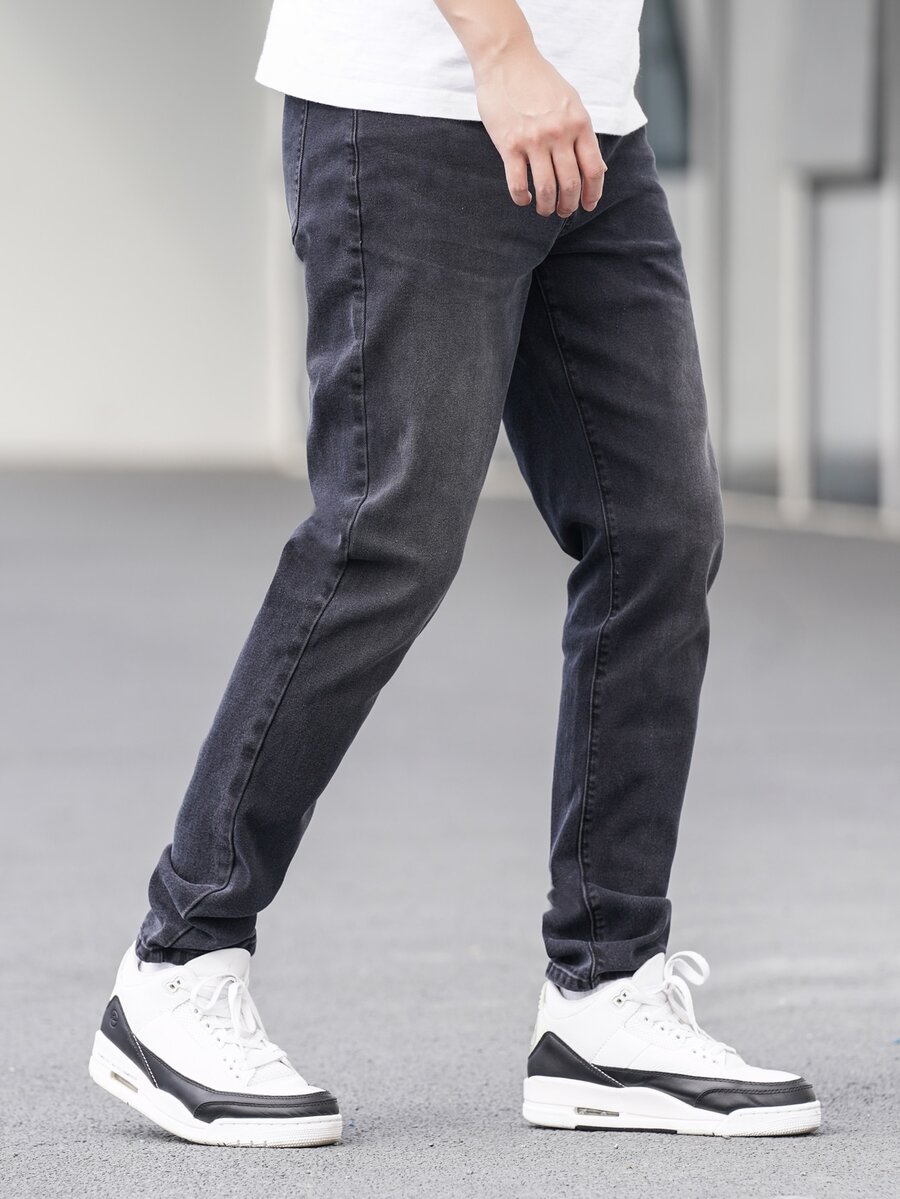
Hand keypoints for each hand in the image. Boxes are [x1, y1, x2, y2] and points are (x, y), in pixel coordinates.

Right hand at [473, 40, 605, 216]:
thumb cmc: (539, 80)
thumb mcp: (571, 101)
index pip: (594, 169)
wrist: (507, 59)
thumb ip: (582, 132)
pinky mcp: (509, 145)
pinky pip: (518, 184)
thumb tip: (597, 166)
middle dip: (569, 205)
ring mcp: (534, 140)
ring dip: (547, 207)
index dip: (593, 193)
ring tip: (544, 210)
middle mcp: (559, 133)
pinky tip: (524, 199)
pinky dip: (522, 198)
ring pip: (546, 189)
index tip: (588, 205)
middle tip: (563, 211)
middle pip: (571, 184)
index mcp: (579, 123)